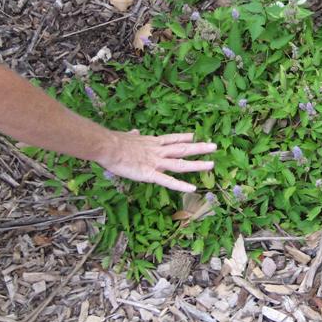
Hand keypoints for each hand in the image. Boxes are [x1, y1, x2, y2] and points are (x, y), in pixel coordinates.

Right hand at [98, 131, 215, 191]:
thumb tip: (134, 131)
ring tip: (211, 164)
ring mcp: (156, 162)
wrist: (107, 146)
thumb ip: (133, 135)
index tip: (196, 135)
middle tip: (214, 146)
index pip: (172, 139)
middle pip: (183, 149)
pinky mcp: (150, 174)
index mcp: (152, 143)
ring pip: (181, 164)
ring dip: (197, 164)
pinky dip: (180, 185)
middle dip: (199, 147)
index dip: (185, 137)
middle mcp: (158, 151)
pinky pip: (168, 181)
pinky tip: (192, 189)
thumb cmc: (114, 142)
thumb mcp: (127, 136)